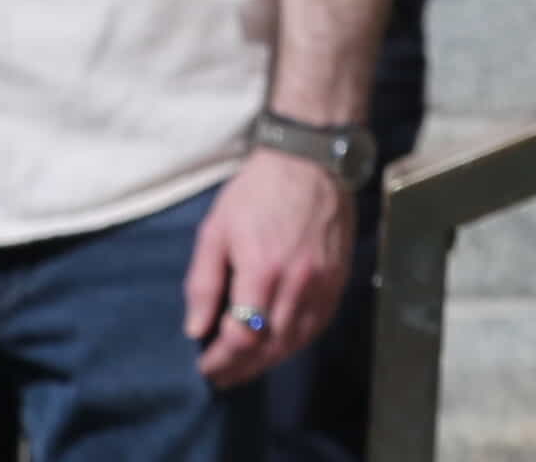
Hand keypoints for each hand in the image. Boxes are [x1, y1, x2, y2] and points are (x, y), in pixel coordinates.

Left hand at [181, 146, 354, 388]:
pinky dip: (298, 340)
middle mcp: (297, 283)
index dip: (220, 359)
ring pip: (298, 339)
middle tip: (220, 375)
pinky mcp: (340, 276)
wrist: (311, 159)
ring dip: (270, 360)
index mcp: (262, 271)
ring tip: (247, 366)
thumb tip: (195, 328)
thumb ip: (204, 282)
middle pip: (270, 346)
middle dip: (241, 367)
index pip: (241, 336)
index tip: (203, 364)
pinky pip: (320, 322)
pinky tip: (280, 344)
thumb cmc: (257, 192)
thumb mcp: (216, 230)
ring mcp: (324, 281)